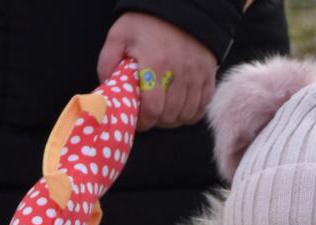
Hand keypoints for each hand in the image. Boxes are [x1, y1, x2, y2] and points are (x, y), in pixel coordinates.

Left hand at [97, 12, 216, 131]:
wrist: (178, 5)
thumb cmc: (145, 22)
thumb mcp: (119, 35)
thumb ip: (107, 63)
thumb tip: (107, 92)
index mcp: (155, 64)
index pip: (152, 110)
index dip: (143, 122)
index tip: (137, 120)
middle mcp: (179, 71)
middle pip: (169, 116)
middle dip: (156, 121)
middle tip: (149, 114)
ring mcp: (197, 72)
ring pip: (186, 114)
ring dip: (173, 119)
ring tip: (163, 112)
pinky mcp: (208, 73)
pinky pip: (202, 106)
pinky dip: (190, 113)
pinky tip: (179, 108)